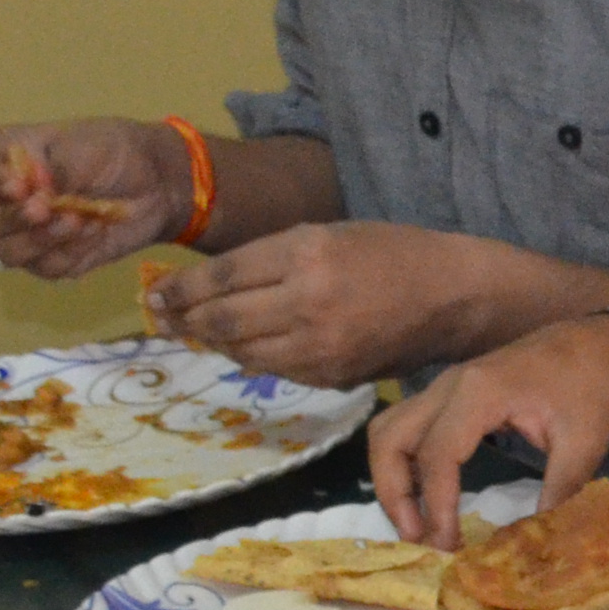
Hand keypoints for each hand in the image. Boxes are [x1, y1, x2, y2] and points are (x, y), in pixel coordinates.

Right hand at [0, 120, 182, 279]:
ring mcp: (27, 232)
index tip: (19, 186)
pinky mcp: (53, 258)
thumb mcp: (82, 148)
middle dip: (13, 219)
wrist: (157, 181)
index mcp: (6, 158)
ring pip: (7, 252)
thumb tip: (36, 202)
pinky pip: (45, 268)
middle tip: (45, 210)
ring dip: (41, 240)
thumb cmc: (113, 152)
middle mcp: (7, 198)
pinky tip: (94, 233)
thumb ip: (54, 173)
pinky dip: (69, 254)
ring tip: (79, 221)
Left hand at [146, 221, 470, 387]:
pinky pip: (274, 370)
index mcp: (307, 254)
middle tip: (166, 318)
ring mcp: (321, 345)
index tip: (157, 295)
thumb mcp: (326, 234)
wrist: (452, 297)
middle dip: (189, 320)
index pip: (222, 277)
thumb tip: (207, 289)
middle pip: (224, 320)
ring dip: (216, 343)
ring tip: (201, 333)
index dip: (181, 290)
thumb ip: (269, 259)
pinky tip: (249, 346)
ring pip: (243, 352)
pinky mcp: (332, 375)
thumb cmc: (389, 253)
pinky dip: (254, 358)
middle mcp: (309, 302)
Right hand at [372, 313, 608, 544]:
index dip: (436, 504)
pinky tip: (423, 495)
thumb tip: (536, 542)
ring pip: (389, 431)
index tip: (447, 546)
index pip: (437, 455)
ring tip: (414, 523)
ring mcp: (445, 386)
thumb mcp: (586, 441)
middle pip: (390, 439)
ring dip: (391, 478)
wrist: (600, 342)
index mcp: (480, 393)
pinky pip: (406, 427)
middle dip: (394, 493)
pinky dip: (403, 462)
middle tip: (416, 538)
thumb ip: (560, 489)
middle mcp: (449, 386)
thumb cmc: (593, 386)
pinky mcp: (450, 393)